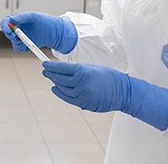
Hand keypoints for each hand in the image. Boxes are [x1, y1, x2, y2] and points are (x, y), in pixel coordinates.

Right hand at [0, 12, 77, 54]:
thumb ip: (22, 17)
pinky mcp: (25, 45)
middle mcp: (18, 29)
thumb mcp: (33, 16)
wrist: (55, 32)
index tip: (7, 29)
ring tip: (25, 40)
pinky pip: (18, 48)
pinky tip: (28, 44)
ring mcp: (22, 38)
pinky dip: (21, 47)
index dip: (4, 26)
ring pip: (13, 42)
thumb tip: (11, 19)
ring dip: (16, 41)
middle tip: (16, 35)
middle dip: (10, 35)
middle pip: (8, 33)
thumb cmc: (45, 21)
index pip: (6, 22)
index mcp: (18, 20)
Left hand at [42, 61, 167, 130]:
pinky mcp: (84, 103)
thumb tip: (62, 69)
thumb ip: (77, 69)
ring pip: (63, 89)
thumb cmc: (108, 76)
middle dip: (51, 74)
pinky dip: (60, 93)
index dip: (51, 66)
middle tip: (44, 71)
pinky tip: (55, 89)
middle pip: (60, 78)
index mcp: (83, 71)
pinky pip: (68, 98)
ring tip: (50, 79)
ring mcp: (82, 94)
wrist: (122, 92)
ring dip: (55, 83)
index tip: (44, 63)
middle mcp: (81, 83)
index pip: (62, 68)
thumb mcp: (92, 67)